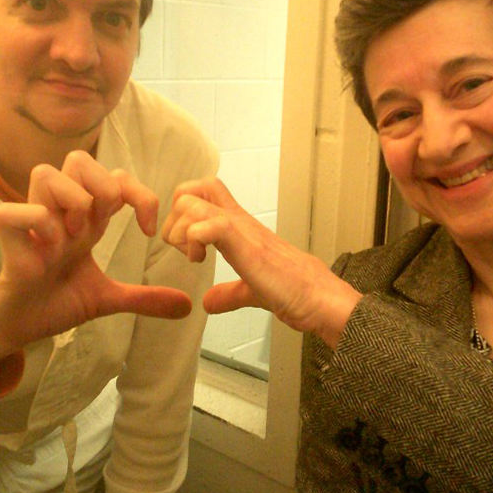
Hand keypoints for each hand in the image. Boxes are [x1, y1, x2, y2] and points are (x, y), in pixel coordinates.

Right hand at [0, 151, 191, 381]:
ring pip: (45, 172)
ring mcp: (33, 221)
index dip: (139, 194)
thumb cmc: (58, 301)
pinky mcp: (9, 239)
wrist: (23, 326)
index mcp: (85, 218)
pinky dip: (36, 225)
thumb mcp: (109, 298)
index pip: (116, 176)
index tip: (149, 230)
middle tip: (102, 227)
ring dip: (69, 203)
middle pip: (78, 159)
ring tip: (72, 239)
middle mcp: (60, 211)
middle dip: (101, 189)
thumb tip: (187, 305)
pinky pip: (12, 210)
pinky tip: (47, 252)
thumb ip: (145, 298)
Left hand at [161, 178, 359, 347]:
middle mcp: (238, 221)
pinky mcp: (246, 245)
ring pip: (193, 203)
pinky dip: (194, 239)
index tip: (183, 245)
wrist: (319, 298)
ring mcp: (242, 230)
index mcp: (238, 227)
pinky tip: (200, 261)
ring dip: (181, 231)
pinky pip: (210, 224)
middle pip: (191, 190)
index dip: (181, 212)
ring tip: (193, 257)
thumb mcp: (251, 291)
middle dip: (173, 219)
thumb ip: (229, 293)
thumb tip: (208, 302)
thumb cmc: (294, 291)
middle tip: (183, 249)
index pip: (203, 193)